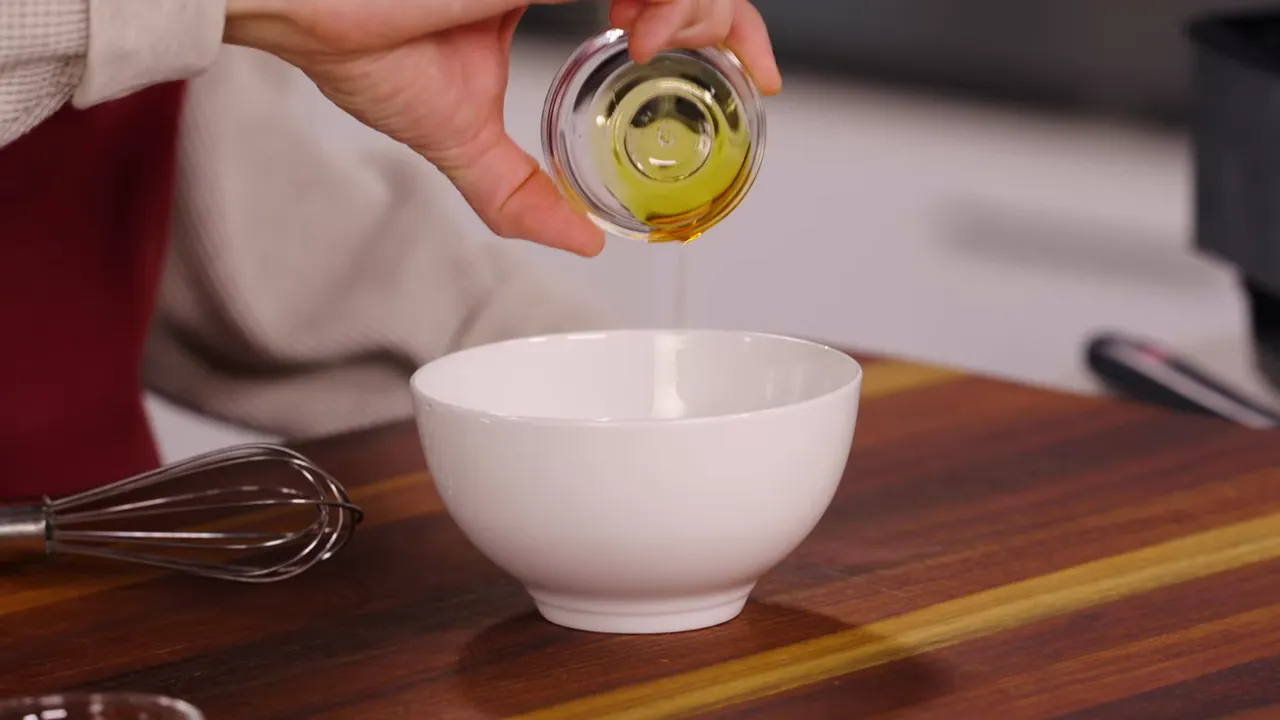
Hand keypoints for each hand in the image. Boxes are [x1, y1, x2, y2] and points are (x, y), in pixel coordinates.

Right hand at [223, 0, 780, 256]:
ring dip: (697, 6)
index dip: (721, 26)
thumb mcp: (457, 137)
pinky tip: (637, 26)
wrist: (295, 3)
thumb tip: (583, 244)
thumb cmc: (352, 40)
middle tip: (727, 70)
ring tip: (649, 43)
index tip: (753, 74)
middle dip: (726, 22)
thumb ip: (520, 192)